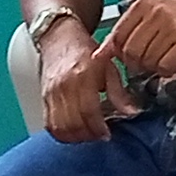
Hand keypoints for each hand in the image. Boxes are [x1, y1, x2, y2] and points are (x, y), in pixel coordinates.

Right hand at [38, 27, 137, 143]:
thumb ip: (119, 93)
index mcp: (82, 76)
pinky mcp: (43, 98)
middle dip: (89, 135)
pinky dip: (61, 133)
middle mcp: (63, 86)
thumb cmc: (84, 51)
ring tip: (88, 134)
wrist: (59, 39)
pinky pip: (49, 125)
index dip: (98, 128)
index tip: (107, 134)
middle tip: (99, 135)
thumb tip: (131, 112)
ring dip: (75, 137)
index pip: (88, 112)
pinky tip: (73, 132)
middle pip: (73, 124)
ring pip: (60, 128)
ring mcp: (51, 93)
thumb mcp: (109, 67)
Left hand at [96, 0, 175, 80]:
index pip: (117, 37)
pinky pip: (165, 67)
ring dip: (155, 67)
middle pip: (130, 52)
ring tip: (168, 58)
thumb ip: (132, 30)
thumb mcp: (157, 14)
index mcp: (143, 6)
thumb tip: (102, 53)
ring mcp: (171, 28)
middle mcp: (155, 14)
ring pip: (147, 62)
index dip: (122, 54)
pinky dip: (169, 70)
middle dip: (138, 64)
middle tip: (151, 62)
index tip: (131, 59)